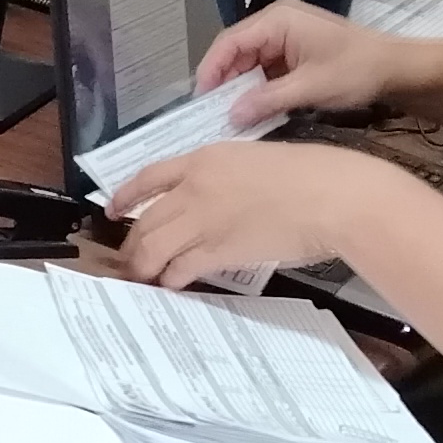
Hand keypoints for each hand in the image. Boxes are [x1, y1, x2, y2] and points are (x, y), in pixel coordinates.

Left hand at [107, 139, 407, 288]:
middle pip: (145, 219)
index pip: (149, 177)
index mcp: (204, 160)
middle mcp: (194, 188)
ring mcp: (203, 220)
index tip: (111, 209)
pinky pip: (181, 267)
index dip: (124, 195)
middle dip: (131, 243)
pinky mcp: (218, 251)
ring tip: (144, 276)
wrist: (331, 197)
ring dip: (144, 264)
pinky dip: (172, 277)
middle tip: (129, 258)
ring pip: (154, 246)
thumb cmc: (308, 175)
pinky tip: (172, 282)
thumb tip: (211, 199)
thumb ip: (225, 177)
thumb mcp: (255, 160)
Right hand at [186, 0, 399, 122]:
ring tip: (230, 112)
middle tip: (213, 111)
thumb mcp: (310, 89)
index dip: (211, 70)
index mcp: (278, 20)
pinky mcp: (293, 46)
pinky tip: (252, 105)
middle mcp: (277, 20)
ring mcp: (285, 32)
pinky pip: (264, 64)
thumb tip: (231, 116)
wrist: (396, 68)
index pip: (230, 42)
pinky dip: (257, 85)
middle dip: (224, 80)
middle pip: (236, 49)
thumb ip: (267, 100)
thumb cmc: (357, 71)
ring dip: (240, 85)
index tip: (201, 99)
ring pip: (248, 59)